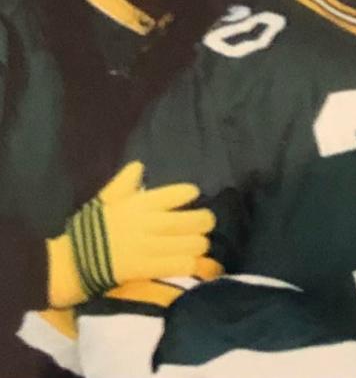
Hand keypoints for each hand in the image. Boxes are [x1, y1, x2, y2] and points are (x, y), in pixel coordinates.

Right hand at [48, 162, 215, 306]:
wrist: (70, 262)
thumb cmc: (89, 229)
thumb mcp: (104, 199)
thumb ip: (124, 183)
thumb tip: (138, 166)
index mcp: (139, 204)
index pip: (177, 193)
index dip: (189, 193)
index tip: (193, 195)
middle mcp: (149, 223)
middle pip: (193, 220)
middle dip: (205, 221)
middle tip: (206, 223)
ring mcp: (149, 246)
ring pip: (192, 243)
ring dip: (200, 244)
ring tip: (198, 244)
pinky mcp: (148, 268)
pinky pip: (181, 264)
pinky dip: (192, 263)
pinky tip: (193, 262)